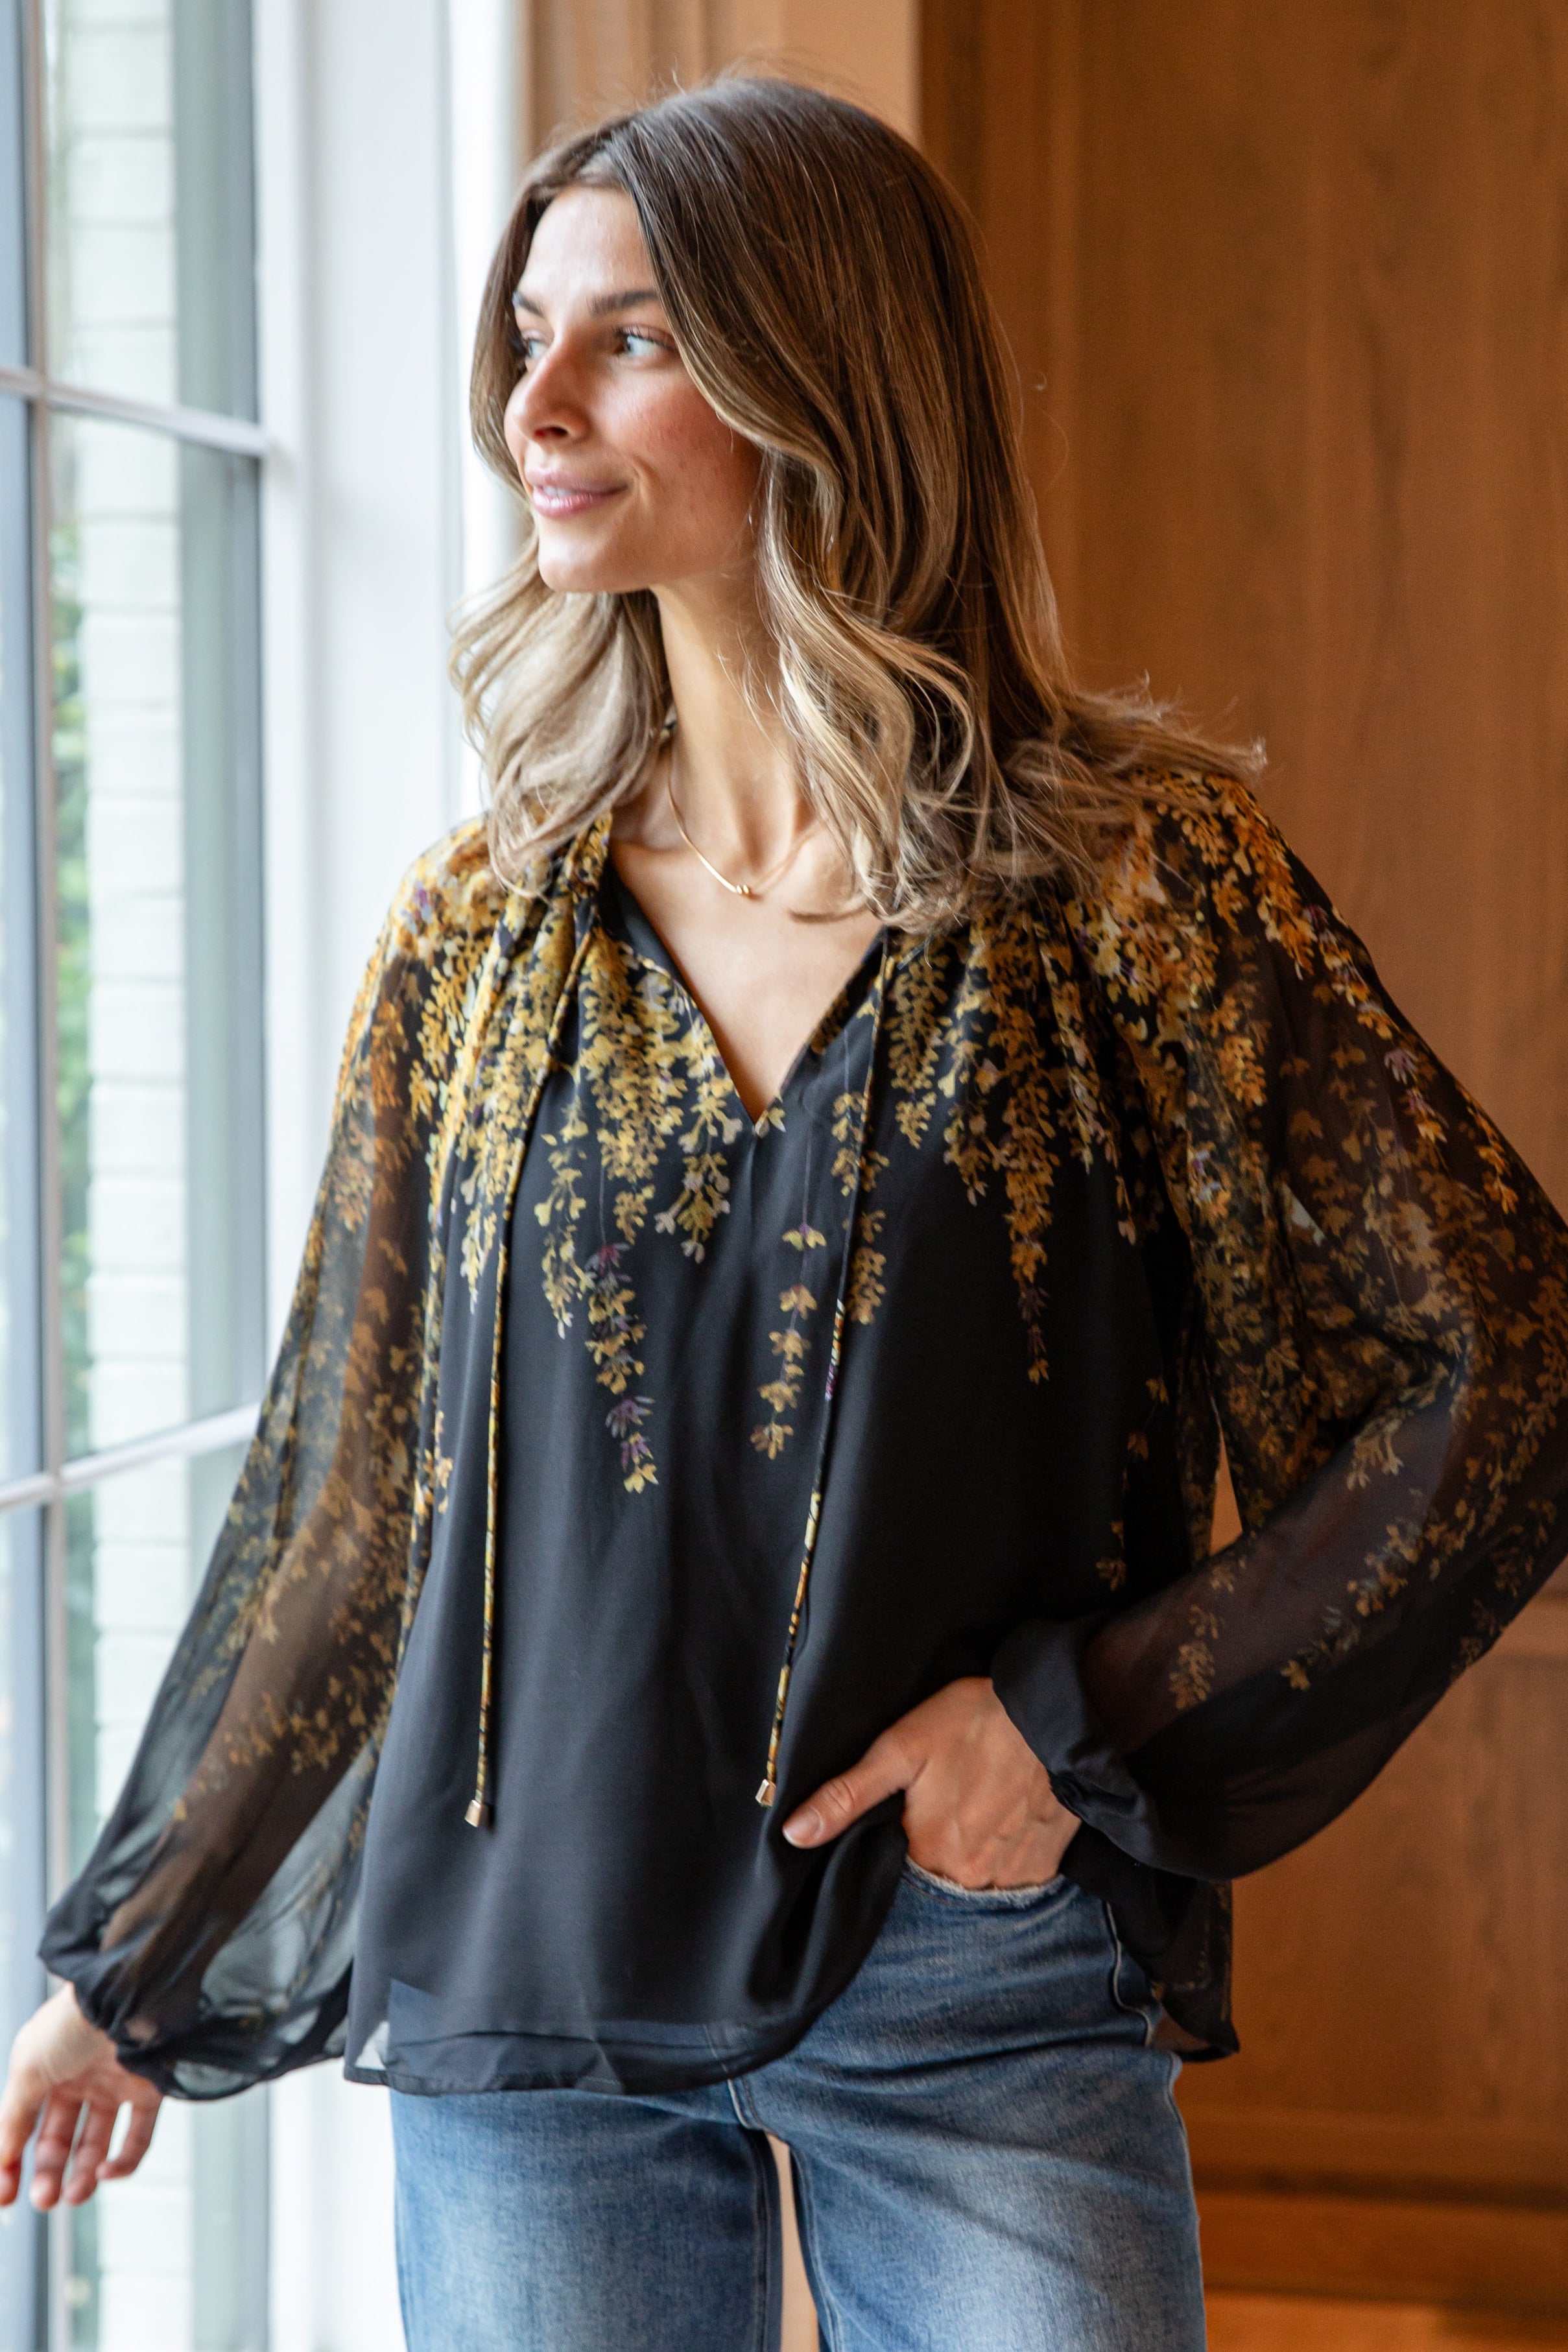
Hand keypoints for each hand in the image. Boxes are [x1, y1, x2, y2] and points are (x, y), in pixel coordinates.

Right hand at [0, 1987, 161, 2208]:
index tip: (7, 2197)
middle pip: (59, 2139)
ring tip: (73, 2196)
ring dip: (83, 2176)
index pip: (23, 2126)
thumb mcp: (26, 2070)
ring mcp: (114, 2084)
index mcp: (44, 2070)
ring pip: (96, 2144)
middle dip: (48, 2174)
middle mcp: (79, 2078)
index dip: (11, 2163)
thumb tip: (2, 2161)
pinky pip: (138, 2136)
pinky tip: (107, 2172)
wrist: (127, 1998)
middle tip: (44, 2200)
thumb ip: (11, 2118)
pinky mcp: (149, 2089)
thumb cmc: (72, 2025)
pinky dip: (124, 2162)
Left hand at [781, 1675, 1080, 1887]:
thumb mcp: (900, 1748)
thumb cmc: (973, 1722)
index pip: (893, 1875)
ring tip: (971, 1817)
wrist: (1054, 1711)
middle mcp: (971, 1877)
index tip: (905, 1822)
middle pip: (936, 1883)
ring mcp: (1013, 1876)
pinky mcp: (1045, 1866)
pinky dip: (1003, 1862)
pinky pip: (1013, 1882)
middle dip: (931, 1857)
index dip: (894, 1850)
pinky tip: (1000, 1825)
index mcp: (929, 1851)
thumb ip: (847, 1796)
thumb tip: (794, 1835)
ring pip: (975, 1886)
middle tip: (943, 1811)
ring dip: (968, 1863)